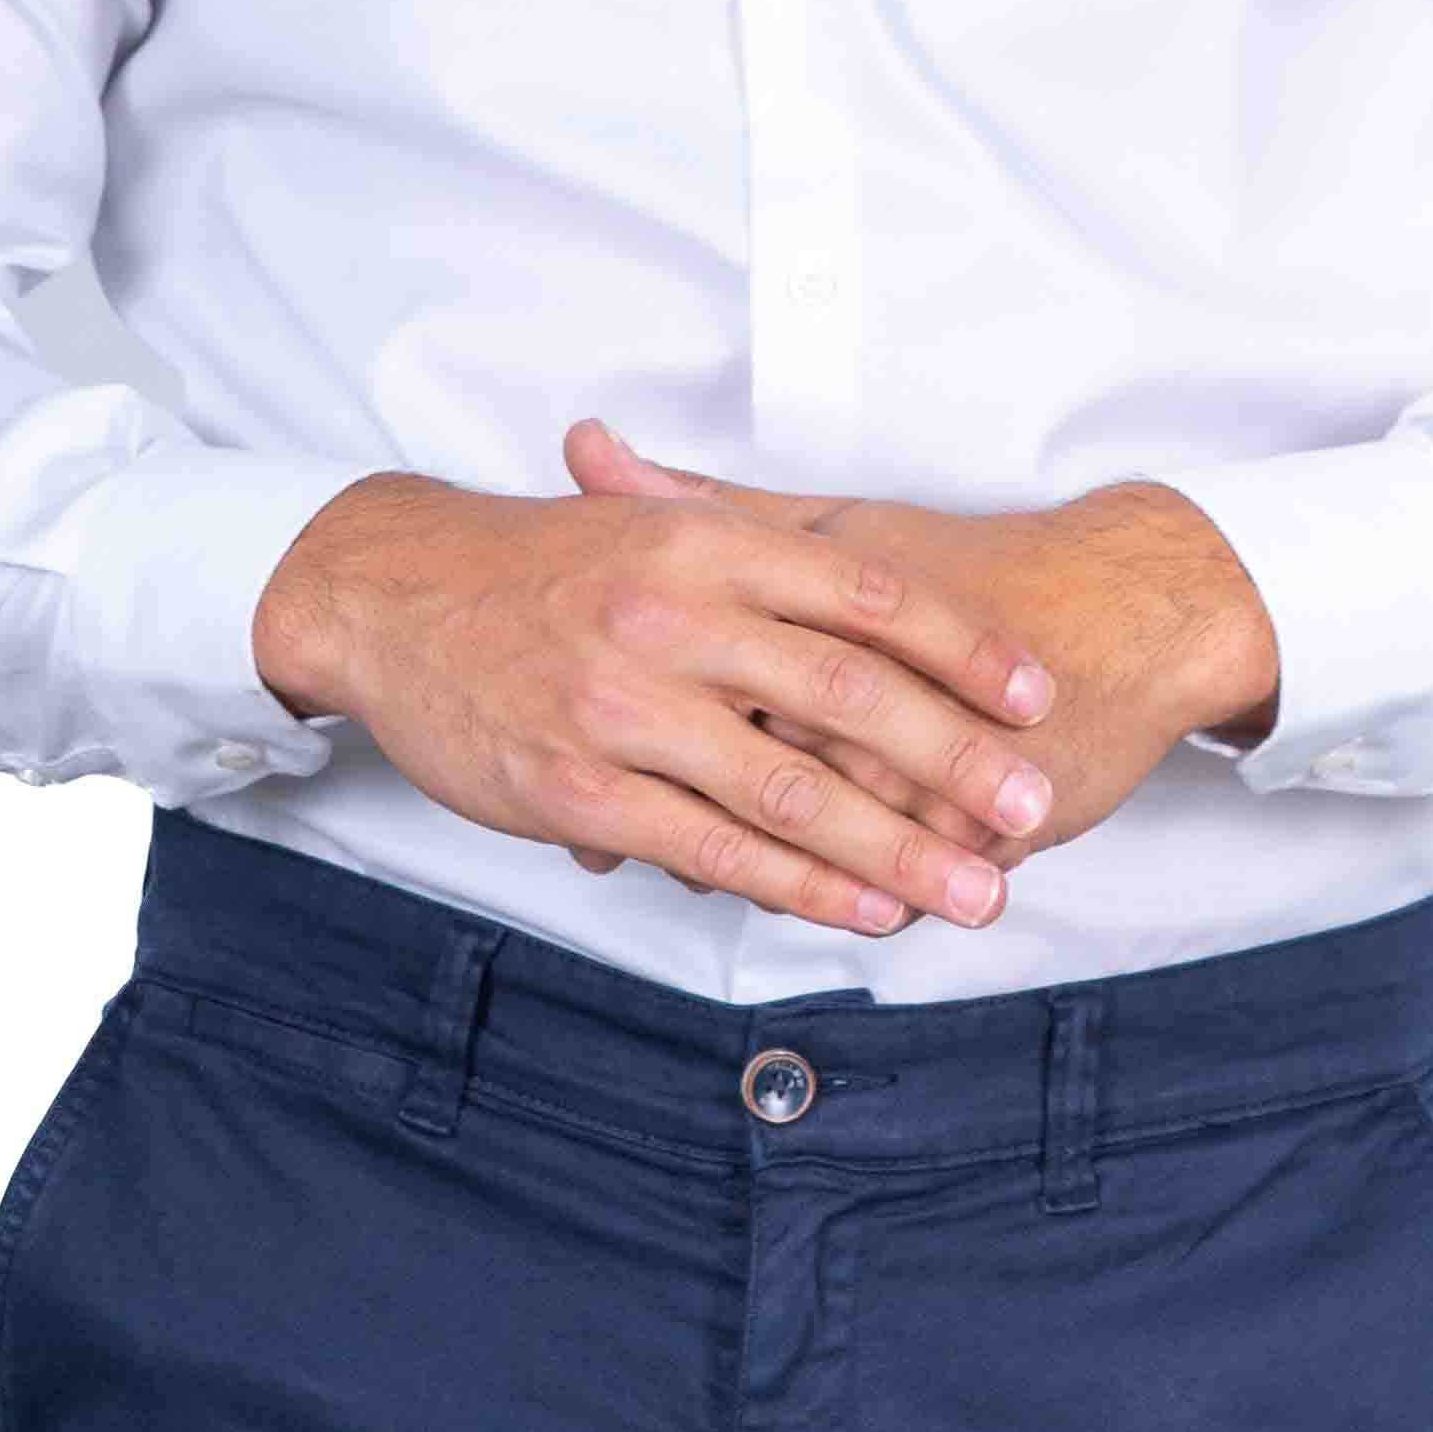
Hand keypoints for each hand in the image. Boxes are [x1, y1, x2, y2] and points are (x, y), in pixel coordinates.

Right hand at [251, 462, 1063, 942]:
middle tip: (1031, 806)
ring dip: (897, 849)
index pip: (867, 594)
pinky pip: (714, 850)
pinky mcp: (580, 787)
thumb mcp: (654, 522)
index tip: (1037, 693)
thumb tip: (886, 594)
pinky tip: (865, 909)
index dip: (963, 647)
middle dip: (956, 761)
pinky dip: (802, 888)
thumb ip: (764, 549)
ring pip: (791, 791)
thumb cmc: (541, 562)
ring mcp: (626, 707)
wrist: (395, 590)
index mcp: (707, 541)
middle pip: (851, 696)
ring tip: (975, 889)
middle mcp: (675, 617)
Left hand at [554, 421, 1278, 873]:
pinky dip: (847, 903)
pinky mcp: (981, 823)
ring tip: (706, 883)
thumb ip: (708, 502)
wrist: (1126, 607)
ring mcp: (923, 763)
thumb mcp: (835, 523)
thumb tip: (589, 448)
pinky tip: (821, 912)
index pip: (692, 680)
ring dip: (761, 874)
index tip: (584, 754)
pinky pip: (890, 885)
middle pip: (738, 775)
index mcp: (811, 602)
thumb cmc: (974, 563)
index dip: (632, 728)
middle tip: (605, 857)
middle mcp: (861, 684)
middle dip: (676, 822)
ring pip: (811, 846)